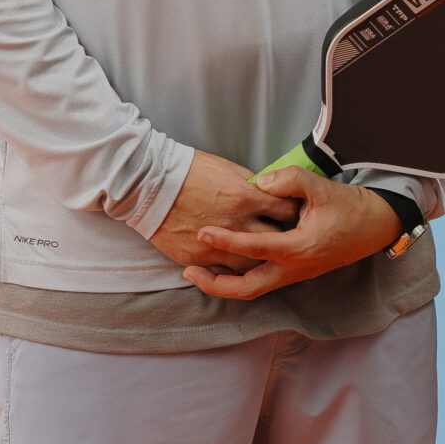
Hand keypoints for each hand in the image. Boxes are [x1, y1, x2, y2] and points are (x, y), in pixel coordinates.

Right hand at [147, 149, 299, 274]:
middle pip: (276, 240)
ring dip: (261, 259)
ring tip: (264, 253)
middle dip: (284, 238)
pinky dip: (235, 269)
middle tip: (287, 237)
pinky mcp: (198, 258)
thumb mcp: (229, 170)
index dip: (294, 211)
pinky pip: (226, 273)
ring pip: (254, 264)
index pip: (288, 210)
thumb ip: (252, 188)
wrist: (149, 185)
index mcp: (246, 197)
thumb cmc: (189, 171)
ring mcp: (217, 245)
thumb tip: (268, 197)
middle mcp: (236, 224)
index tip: (295, 213)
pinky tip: (239, 262)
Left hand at [181, 169, 398, 299]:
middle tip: (189, 272)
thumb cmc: (351, 207)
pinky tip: (228, 266)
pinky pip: (263, 282)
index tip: (202, 232)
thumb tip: (260, 181)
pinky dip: (241, 278)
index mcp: (299, 248)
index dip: (225, 241)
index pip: (254, 248)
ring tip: (200, 273)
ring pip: (253, 290)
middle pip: (247, 289)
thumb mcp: (322, 188)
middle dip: (215, 284)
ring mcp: (296, 274)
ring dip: (226, 285)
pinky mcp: (297, 272)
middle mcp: (295, 268)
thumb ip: (289, 181)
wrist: (377, 225)